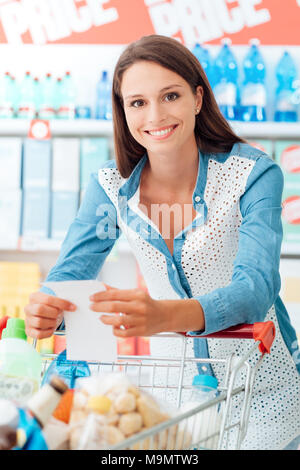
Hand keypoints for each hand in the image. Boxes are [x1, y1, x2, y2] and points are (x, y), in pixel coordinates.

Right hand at [24, 291, 76, 338]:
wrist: (44, 315)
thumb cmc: (52, 307)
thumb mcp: (55, 301)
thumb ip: (62, 301)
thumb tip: (72, 307)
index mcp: (34, 297)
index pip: (48, 299)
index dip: (62, 303)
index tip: (73, 307)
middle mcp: (28, 308)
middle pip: (40, 309)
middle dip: (53, 313)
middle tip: (59, 314)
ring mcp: (27, 320)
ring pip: (39, 322)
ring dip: (51, 322)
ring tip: (55, 321)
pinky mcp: (29, 331)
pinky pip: (39, 334)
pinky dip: (48, 332)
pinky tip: (51, 327)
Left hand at [89, 284, 204, 336]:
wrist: (165, 315)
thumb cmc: (147, 304)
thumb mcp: (135, 294)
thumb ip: (118, 292)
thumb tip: (102, 287)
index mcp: (137, 295)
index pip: (115, 294)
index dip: (101, 296)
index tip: (92, 298)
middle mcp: (139, 307)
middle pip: (114, 307)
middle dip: (99, 307)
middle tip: (92, 307)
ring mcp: (140, 320)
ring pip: (118, 321)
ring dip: (106, 319)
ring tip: (101, 318)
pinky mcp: (141, 331)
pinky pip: (123, 333)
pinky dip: (115, 330)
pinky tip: (113, 327)